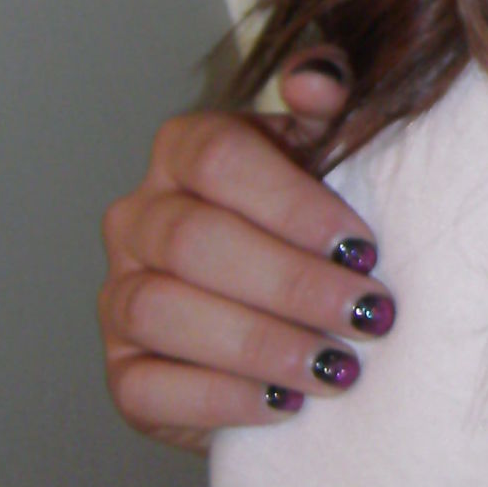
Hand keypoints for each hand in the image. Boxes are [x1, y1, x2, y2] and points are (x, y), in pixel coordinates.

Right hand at [100, 58, 394, 452]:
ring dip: (261, 344)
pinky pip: (149, 390)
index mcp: (184, 150)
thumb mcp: (334, 155)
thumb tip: (317, 82)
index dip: (292, 204)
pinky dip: (222, 400)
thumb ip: (333, 105)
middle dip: (292, 283)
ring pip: (163, 313)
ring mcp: (120, 298)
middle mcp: (138, 218)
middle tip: (367, 315)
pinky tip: (287, 404)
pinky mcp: (124, 374)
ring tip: (338, 367)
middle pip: (193, 240)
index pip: (218, 159)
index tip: (362, 246)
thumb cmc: (317, 226)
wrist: (299, 315)